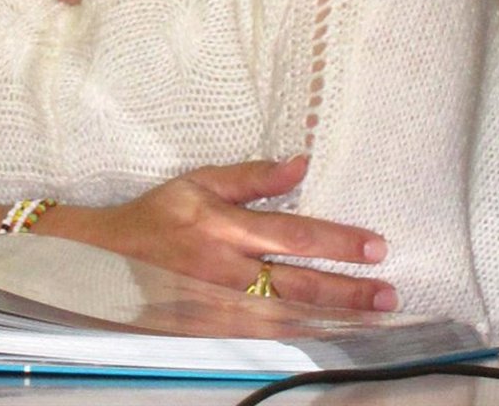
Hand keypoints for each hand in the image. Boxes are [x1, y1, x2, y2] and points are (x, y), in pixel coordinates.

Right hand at [44, 155, 396, 311]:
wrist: (109, 258)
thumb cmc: (159, 213)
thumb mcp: (201, 181)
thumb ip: (252, 175)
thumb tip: (301, 162)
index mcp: (227, 227)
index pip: (295, 235)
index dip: (337, 242)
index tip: (376, 246)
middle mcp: (230, 270)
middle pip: (300, 283)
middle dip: (348, 290)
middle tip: (389, 291)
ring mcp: (224, 306)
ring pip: (289, 316)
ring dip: (334, 318)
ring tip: (374, 319)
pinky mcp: (216, 329)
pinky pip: (266, 335)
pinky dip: (300, 336)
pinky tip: (326, 335)